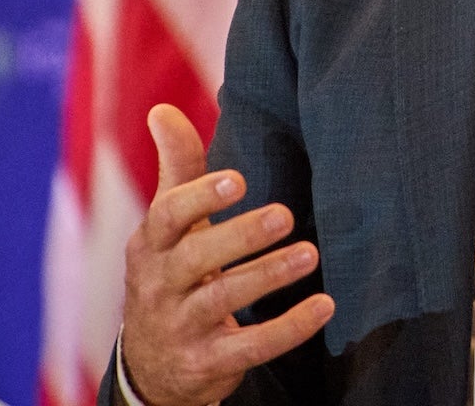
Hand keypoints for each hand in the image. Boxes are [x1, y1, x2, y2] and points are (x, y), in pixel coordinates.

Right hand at [120, 104, 333, 405]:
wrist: (150, 364)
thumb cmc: (169, 274)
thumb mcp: (166, 226)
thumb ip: (176, 170)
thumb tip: (162, 109)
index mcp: (151, 245)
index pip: (167, 215)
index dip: (201, 197)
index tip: (239, 179)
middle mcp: (159, 285)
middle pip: (194, 258)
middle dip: (240, 236)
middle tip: (285, 214)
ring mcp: (181, 327)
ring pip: (222, 301)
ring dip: (268, 276)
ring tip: (310, 254)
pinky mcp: (208, 362)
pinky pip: (250, 347)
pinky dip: (288, 328)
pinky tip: (323, 307)